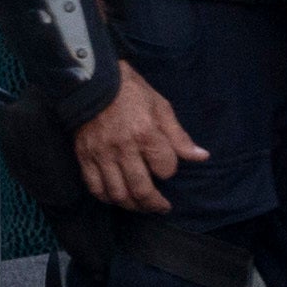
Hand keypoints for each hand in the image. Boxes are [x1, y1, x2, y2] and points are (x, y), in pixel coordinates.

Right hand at [72, 62, 203, 215]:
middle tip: (161, 207)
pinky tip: (116, 197)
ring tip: (141, 206)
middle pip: (142, 189)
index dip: (169, 170)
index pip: (165, 168)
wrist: (91, 80)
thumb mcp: (160, 107)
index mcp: (146, 133)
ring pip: (118, 193)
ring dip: (133, 206)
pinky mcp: (84, 156)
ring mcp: (101, 154)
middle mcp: (123, 148)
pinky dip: (106, 197)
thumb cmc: (130, 91)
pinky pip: (95, 186)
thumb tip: (201, 157)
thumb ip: (179, 136)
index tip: (166, 166)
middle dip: (155, 203)